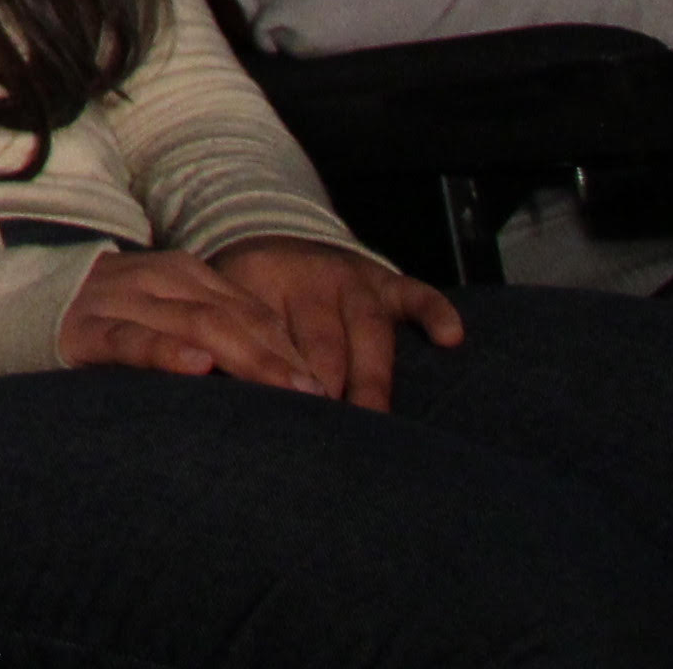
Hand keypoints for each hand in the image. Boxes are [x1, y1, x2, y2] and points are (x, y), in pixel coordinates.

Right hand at [58, 247, 352, 395]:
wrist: (9, 307)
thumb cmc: (103, 325)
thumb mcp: (162, 316)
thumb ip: (211, 333)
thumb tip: (285, 375)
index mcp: (181, 274)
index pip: (251, 310)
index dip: (292, 346)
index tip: (329, 388)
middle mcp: (154, 280)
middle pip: (233, 317)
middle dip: (279, 357)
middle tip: (319, 396)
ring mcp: (117, 302)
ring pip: (193, 325)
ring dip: (244, 357)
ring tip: (284, 388)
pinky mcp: (82, 330)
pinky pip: (131, 340)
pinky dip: (166, 352)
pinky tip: (196, 366)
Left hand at [205, 238, 456, 410]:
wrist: (271, 237)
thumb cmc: (245, 297)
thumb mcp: (223, 309)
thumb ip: (228, 349)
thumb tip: (225, 409)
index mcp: (257, 284)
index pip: (269, 339)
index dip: (277, 383)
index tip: (282, 423)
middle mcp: (306, 280)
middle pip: (320, 341)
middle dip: (324, 388)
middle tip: (327, 435)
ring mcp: (350, 280)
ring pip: (366, 329)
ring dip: (370, 375)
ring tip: (372, 418)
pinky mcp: (386, 281)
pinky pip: (415, 294)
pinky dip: (434, 312)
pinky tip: (450, 337)